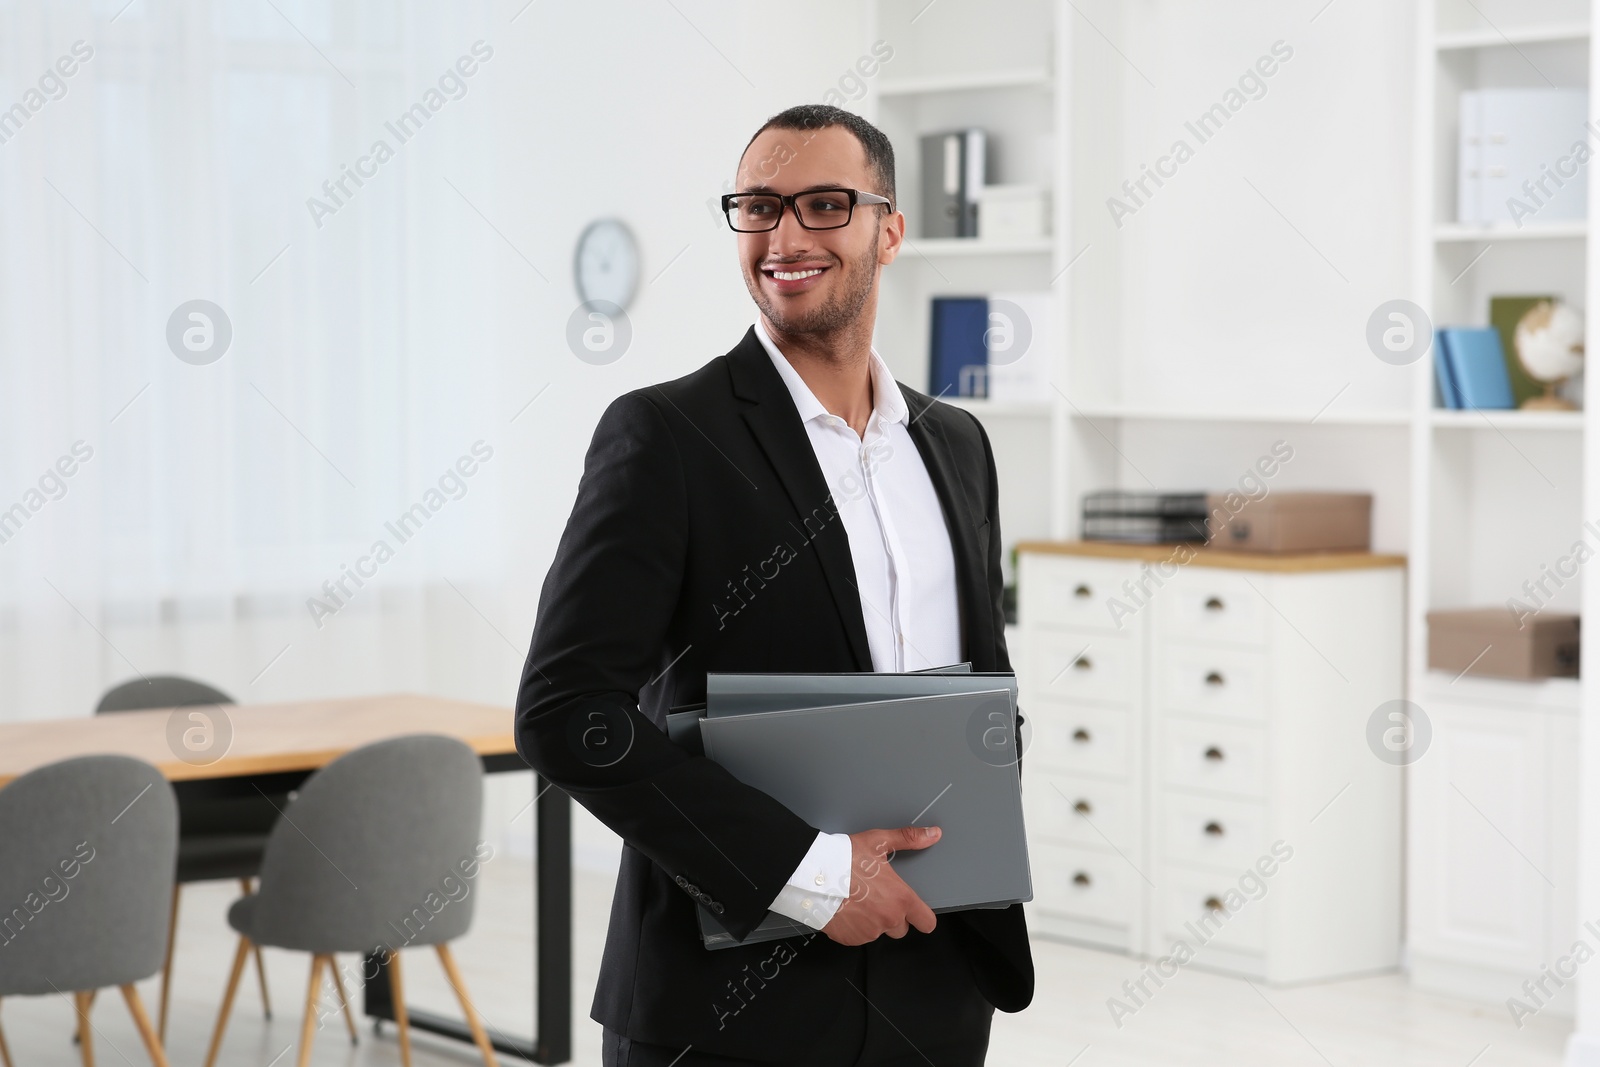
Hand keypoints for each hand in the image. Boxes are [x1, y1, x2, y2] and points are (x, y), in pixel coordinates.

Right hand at [820, 826, 939, 945]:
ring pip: (878, 931)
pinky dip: (854, 926)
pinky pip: (858, 936)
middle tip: (877, 897)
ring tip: (857, 899)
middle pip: (901, 928)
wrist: (813, 875)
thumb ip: (908, 839)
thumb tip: (932, 834)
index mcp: (900, 899)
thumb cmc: (844, 858)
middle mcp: (887, 919)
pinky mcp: (849, 939)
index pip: (927, 922)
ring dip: (872, 921)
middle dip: (893, 916)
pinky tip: (846, 908)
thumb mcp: (879, 842)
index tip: (916, 912)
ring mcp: (868, 932)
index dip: (922, 917)